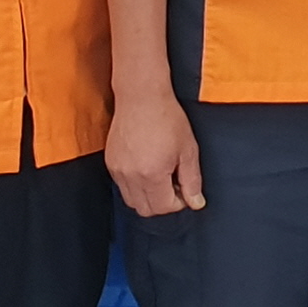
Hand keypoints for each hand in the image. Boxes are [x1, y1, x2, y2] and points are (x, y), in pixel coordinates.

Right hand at [105, 92, 204, 218]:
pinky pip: (122, 186)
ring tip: (160, 174)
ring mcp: (117, 170)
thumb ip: (192, 180)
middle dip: (162, 203)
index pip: (163, 208)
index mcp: (152, 175)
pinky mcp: (110, 163)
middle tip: (173, 183)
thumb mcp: (188, 150)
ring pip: (131, 201)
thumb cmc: (168, 118)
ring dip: (147, 196)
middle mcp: (131, 176)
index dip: (178, 202)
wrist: (141, 96)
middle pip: (145, 210)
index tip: (184, 187)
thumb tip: (196, 203)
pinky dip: (135, 185)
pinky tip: (147, 166)